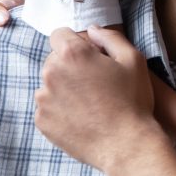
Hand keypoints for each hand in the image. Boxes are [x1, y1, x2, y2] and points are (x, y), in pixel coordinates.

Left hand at [34, 25, 156, 170]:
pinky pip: (48, 107)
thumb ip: (110, 38)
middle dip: (70, 65)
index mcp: (73, 54)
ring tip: (90, 103)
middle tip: (95, 82)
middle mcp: (51, 73)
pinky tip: (83, 117)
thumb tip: (91, 31)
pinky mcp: (42, 121)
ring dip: (65, 88)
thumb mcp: (133, 60)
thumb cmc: (133, 100)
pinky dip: (61, 109)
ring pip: (50, 84)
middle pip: (54, 59)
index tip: (90, 56)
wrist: (126, 144)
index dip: (76, 42)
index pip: (59, 34)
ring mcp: (44, 99)